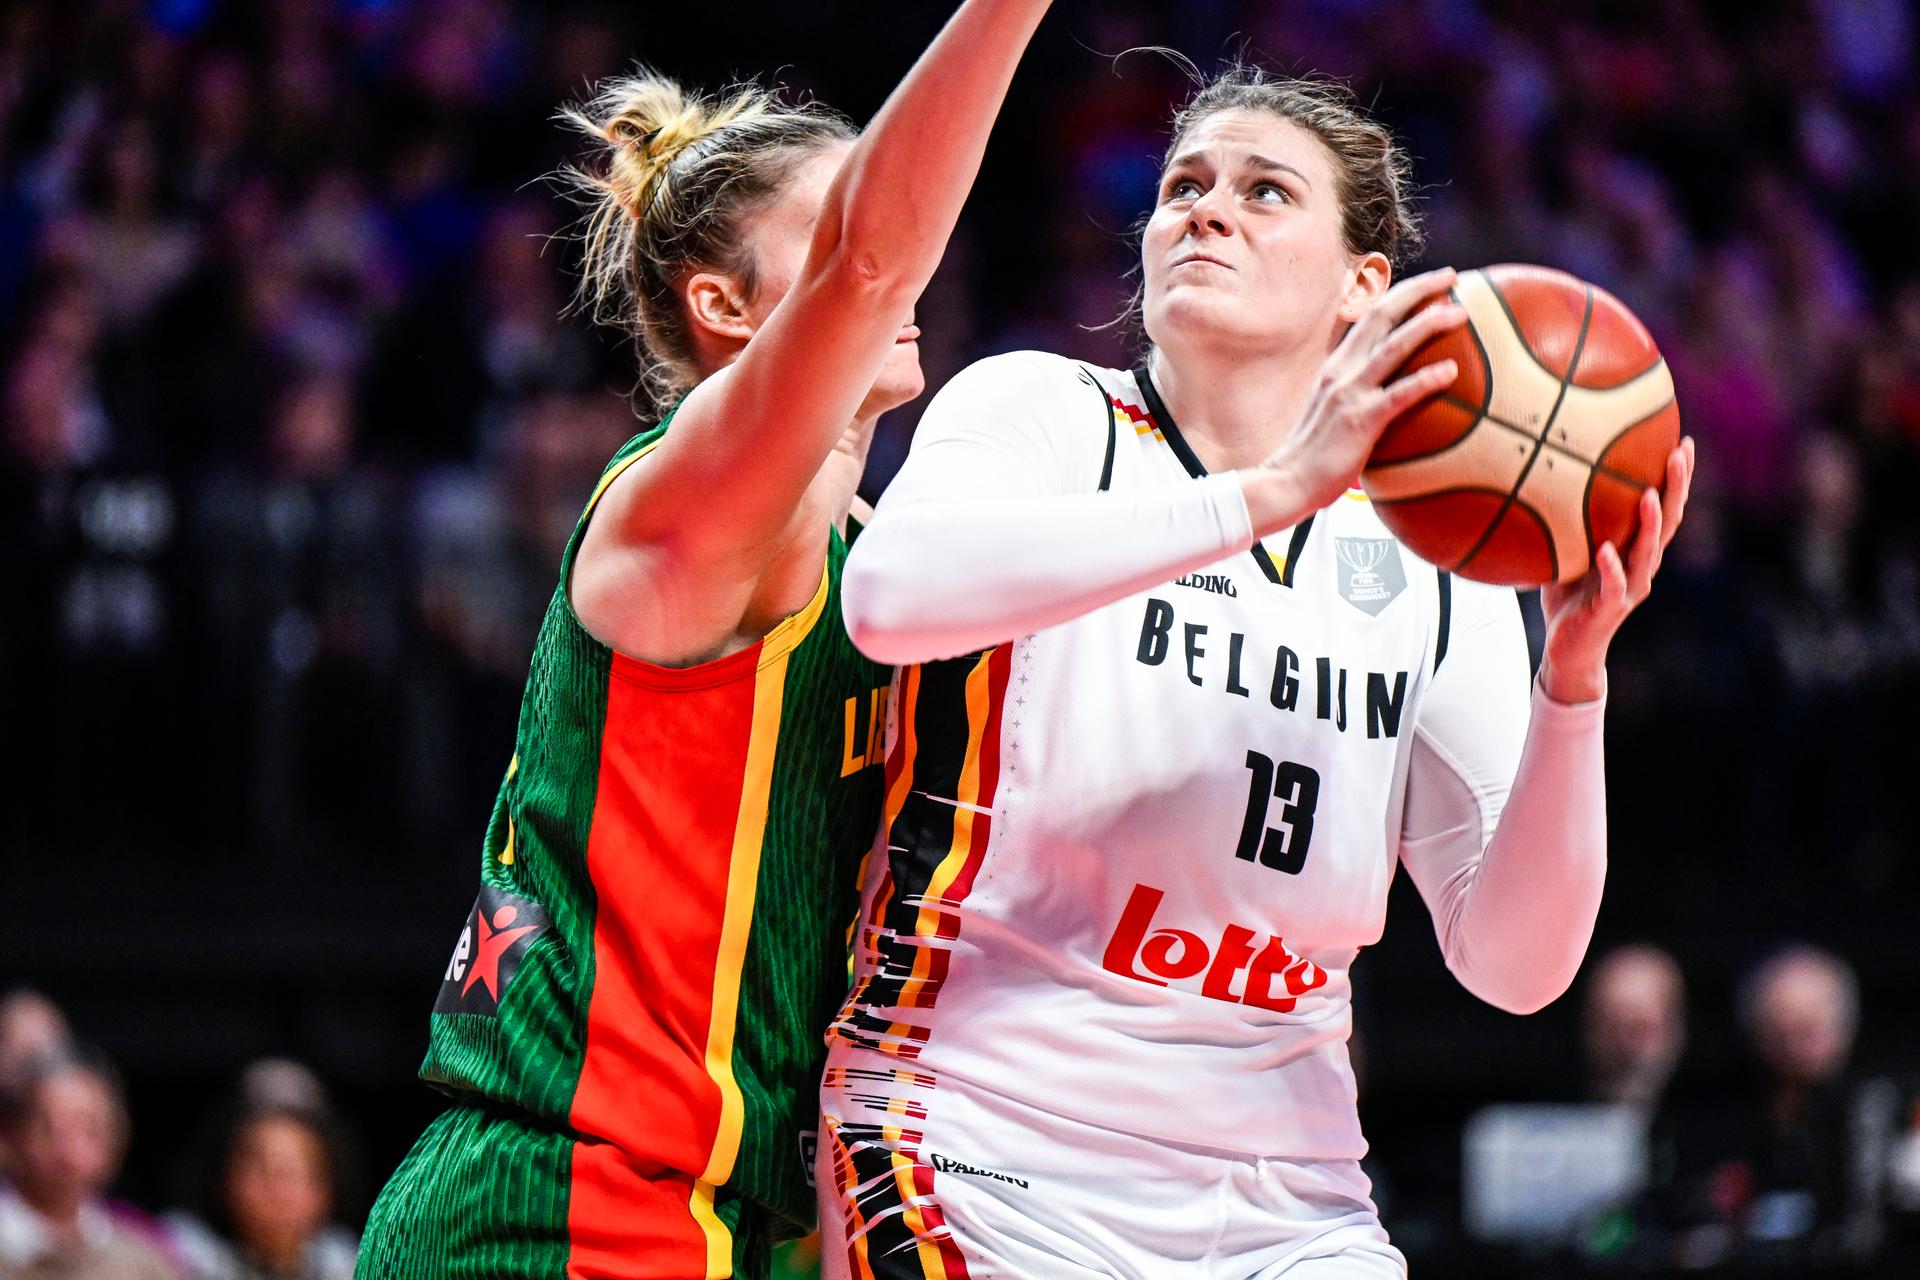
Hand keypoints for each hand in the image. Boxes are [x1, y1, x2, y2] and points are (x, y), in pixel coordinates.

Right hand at [1242, 266, 1466, 533]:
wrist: (1286, 483)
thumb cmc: (1313, 458)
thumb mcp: (1333, 415)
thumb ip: (1357, 398)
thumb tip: (1391, 399)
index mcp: (1336, 367)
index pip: (1370, 318)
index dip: (1401, 294)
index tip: (1431, 283)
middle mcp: (1341, 371)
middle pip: (1382, 316)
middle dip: (1418, 290)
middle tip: (1451, 275)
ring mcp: (1349, 394)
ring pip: (1393, 346)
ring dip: (1428, 324)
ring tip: (1459, 312)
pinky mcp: (1360, 420)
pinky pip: (1399, 394)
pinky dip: (1426, 379)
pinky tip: (1451, 371)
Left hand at [1537, 437, 1695, 702]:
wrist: (1567, 649)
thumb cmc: (1568, 597)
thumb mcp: (1567, 552)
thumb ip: (1566, 521)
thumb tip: (1541, 477)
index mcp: (1636, 550)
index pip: (1664, 507)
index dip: (1676, 477)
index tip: (1682, 441)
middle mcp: (1642, 566)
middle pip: (1668, 521)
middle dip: (1677, 486)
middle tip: (1680, 452)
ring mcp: (1629, 588)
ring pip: (1648, 552)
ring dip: (1649, 523)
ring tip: (1649, 494)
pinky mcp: (1609, 609)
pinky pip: (1613, 586)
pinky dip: (1611, 567)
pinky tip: (1606, 549)